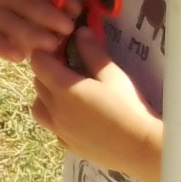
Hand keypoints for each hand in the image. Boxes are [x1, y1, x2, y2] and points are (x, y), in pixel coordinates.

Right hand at [0, 0, 74, 62]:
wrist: (44, 21)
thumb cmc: (58, 4)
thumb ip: (69, 0)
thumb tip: (72, 7)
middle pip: (20, 2)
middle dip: (44, 15)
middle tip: (68, 28)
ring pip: (9, 22)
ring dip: (31, 34)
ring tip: (54, 44)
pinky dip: (4, 48)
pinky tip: (20, 56)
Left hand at [30, 35, 162, 181]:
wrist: (142, 149)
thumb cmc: (129, 108)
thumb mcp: (113, 75)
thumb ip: (93, 53)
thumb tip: (80, 32)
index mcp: (63, 87)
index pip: (38, 62)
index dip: (46, 52)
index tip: (61, 49)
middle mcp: (55, 109)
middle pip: (38, 83)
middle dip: (47, 71)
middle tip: (68, 67)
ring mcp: (59, 130)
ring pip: (38, 107)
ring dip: (46, 96)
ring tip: (68, 94)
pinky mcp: (68, 146)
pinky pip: (52, 127)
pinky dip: (56, 119)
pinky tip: (75, 117)